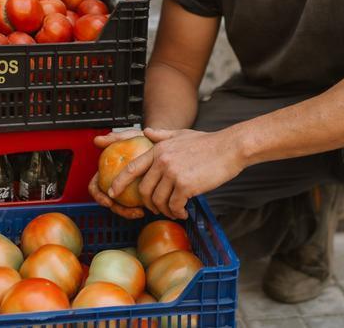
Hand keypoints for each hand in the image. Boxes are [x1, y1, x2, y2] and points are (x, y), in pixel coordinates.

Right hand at [87, 129, 146, 218]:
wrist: (163, 143)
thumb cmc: (144, 139)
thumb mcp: (132, 136)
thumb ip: (115, 138)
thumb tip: (97, 140)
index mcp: (107, 171)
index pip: (96, 186)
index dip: (98, 196)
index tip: (108, 201)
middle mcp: (115, 181)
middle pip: (110, 201)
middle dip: (118, 210)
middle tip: (130, 211)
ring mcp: (128, 189)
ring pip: (123, 206)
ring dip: (129, 212)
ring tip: (141, 211)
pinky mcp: (141, 193)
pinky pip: (137, 204)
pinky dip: (141, 207)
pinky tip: (148, 207)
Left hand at [109, 127, 245, 219]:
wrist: (230, 147)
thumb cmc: (208, 142)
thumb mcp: (181, 134)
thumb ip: (162, 135)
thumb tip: (146, 131)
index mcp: (159, 149)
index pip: (133, 168)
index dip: (120, 182)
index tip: (113, 192)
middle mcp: (162, 160)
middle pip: (144, 190)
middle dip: (148, 204)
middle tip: (156, 209)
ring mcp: (173, 173)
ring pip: (159, 201)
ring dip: (165, 210)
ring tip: (175, 211)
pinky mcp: (185, 185)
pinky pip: (174, 205)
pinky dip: (178, 212)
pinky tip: (184, 212)